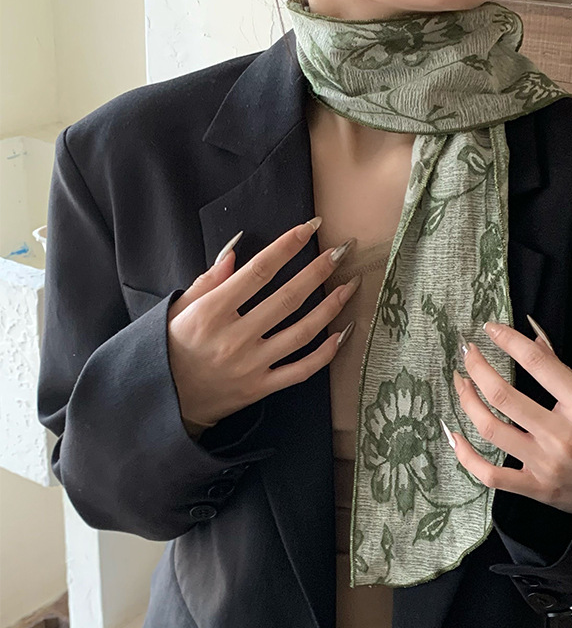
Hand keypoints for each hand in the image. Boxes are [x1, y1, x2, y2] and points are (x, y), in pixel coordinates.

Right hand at [166, 218, 359, 437]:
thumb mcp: (178, 308)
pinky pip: (301, 370)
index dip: (287, 247)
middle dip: (319, 271)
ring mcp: (250, 365)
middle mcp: (234, 338)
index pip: (258, 272)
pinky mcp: (260, 388)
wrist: (164, 400)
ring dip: (330, 307)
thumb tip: (236, 250)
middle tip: (342, 251)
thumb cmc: (171, 347)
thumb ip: (208, 280)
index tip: (310, 228)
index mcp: (211, 312)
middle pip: (287, 298)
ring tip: (351, 286)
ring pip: (301, 333)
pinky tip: (344, 333)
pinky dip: (326, 353)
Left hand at [445, 319, 571, 515]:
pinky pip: (489, 474)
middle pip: (504, 396)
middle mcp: (563, 435)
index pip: (537, 363)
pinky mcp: (536, 489)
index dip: (508, 340)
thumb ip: (560, 369)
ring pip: (490, 430)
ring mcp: (547, 464)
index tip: (490, 328)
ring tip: (461, 383)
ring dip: (468, 402)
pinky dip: (466, 455)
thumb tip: (530, 336)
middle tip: (467, 354)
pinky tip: (453, 434)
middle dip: (478, 368)